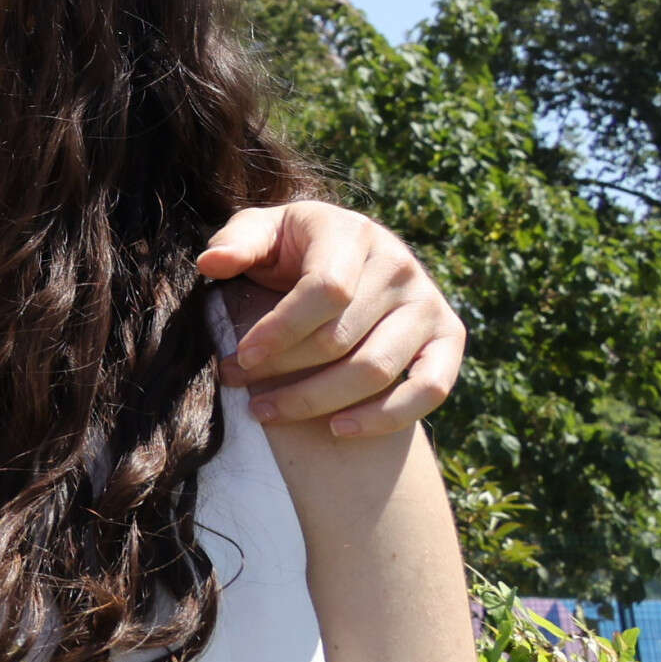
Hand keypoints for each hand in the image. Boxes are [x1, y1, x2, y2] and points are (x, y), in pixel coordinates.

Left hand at [203, 202, 463, 436]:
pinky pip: (429, 389)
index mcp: (354, 234)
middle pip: (343, 338)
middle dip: (284, 371)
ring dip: (318, 402)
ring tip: (268, 411)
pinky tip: (338, 430)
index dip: (281, 330)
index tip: (241, 357)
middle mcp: (400, 266)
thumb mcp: (263, 232)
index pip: (325, 290)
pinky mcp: (448, 338)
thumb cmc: (294, 247)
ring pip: (377, 370)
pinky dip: (386, 417)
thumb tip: (212, 263)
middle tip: (239, 386)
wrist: (349, 253)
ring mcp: (429, 303)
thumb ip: (238, 242)